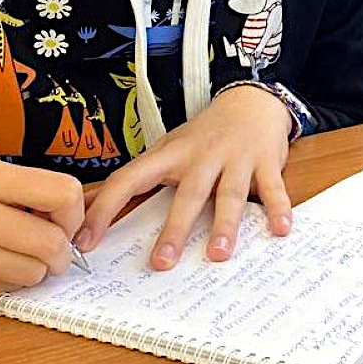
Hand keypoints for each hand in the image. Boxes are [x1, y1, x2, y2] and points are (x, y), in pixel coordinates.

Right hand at [0, 160, 83, 301]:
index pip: (61, 194)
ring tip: (21, 255)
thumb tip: (78, 225)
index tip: (66, 220)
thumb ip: (35, 192)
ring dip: (36, 268)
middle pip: (49, 241)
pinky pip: (3, 290)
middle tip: (56, 249)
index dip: (74, 212)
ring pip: (31, 272)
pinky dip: (8, 281)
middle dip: (62, 250)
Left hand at [76, 85, 293, 270]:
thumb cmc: (204, 135)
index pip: (130, 179)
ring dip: (224, 225)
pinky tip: (279, 229)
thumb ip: (133, 178)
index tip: (86, 242)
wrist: (251, 101)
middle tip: (162, 262)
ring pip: (228, 194)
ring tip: (217, 253)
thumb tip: (83, 204)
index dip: (105, 209)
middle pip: (187, 194)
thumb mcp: (166, 149)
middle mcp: (203, 156)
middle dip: (175, 229)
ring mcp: (236, 159)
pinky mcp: (266, 162)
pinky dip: (277, 209)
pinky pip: (272, 188)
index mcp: (171, 155)